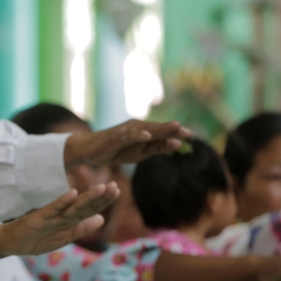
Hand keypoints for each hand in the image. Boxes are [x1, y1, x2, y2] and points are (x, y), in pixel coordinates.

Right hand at [0, 182, 118, 255]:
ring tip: (101, 188)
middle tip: (115, 186)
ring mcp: (51, 215)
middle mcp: (62, 215)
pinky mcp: (39, 217)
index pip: (89, 209)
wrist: (10, 242)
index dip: (103, 201)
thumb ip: (81, 228)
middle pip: (84, 205)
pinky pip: (53, 208)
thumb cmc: (35, 239)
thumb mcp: (63, 237)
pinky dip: (63, 201)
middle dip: (100, 197)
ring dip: (87, 197)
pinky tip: (73, 193)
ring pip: (72, 206)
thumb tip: (101, 219)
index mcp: (69, 220)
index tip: (117, 190)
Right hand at [63, 120, 190, 167]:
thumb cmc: (115, 151)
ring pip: (146, 128)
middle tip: (188, 132)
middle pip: (157, 128)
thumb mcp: (139, 153)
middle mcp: (137, 128)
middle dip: (172, 129)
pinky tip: (147, 135)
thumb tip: (177, 144)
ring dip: (160, 128)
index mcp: (144, 133)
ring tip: (174, 127)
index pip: (162, 133)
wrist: (90, 150)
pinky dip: (138, 134)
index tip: (190, 136)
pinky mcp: (116, 136)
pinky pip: (128, 135)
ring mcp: (126, 131)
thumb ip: (157, 148)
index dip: (176, 133)